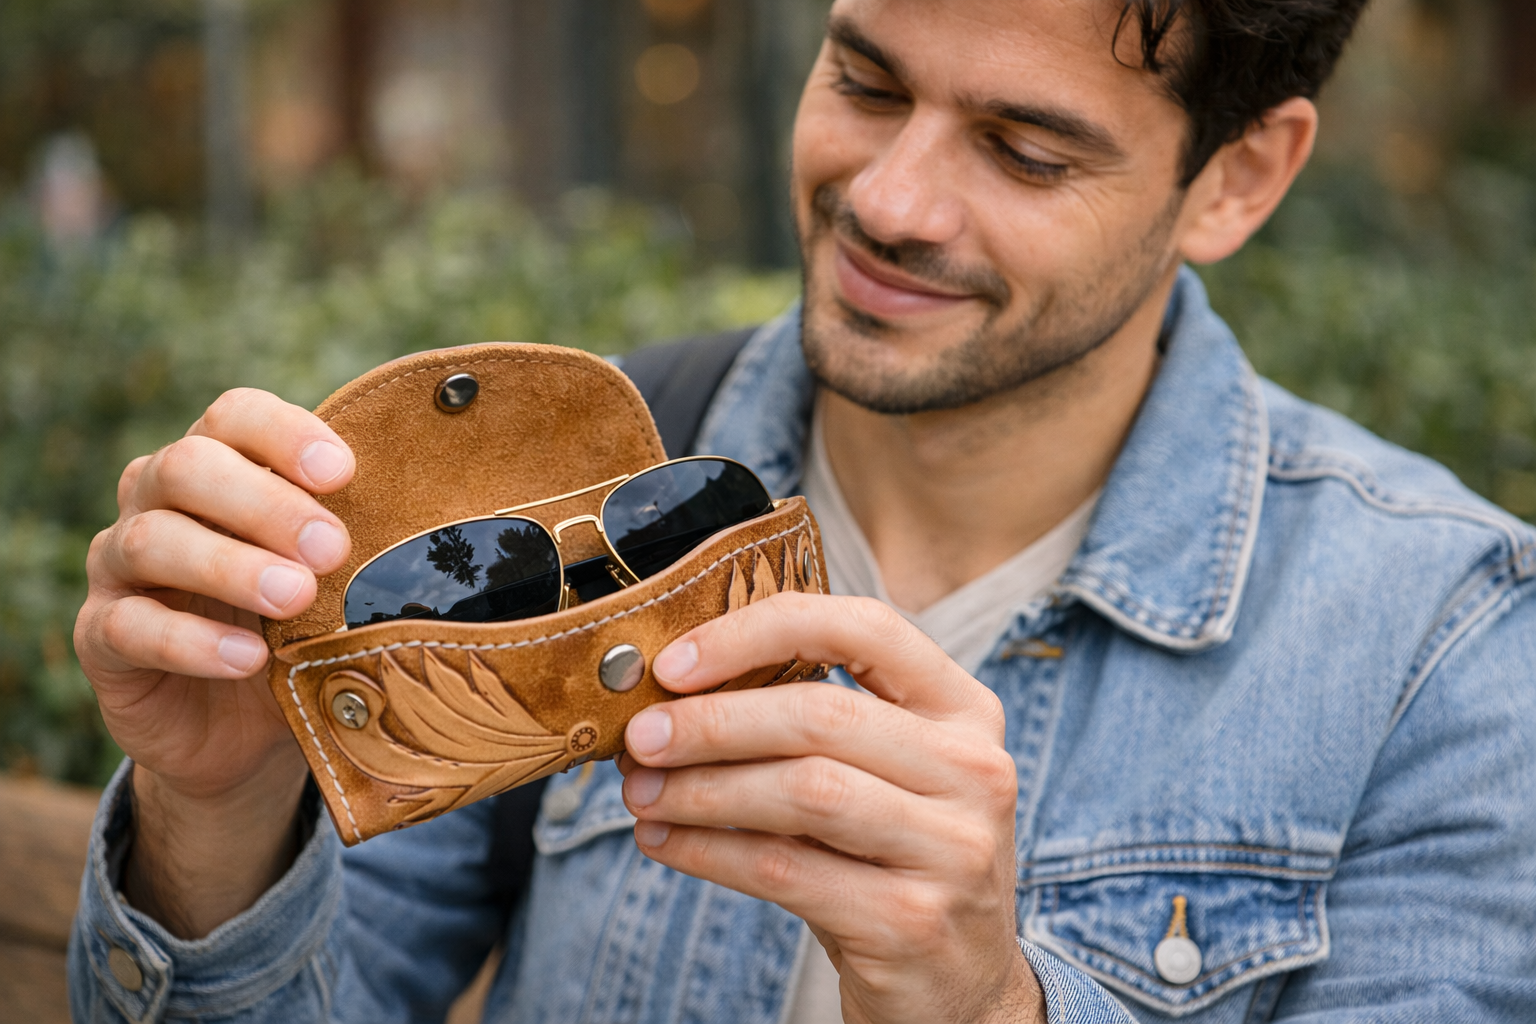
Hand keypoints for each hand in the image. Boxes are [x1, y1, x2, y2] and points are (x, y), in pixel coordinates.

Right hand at [73, 388, 354, 935]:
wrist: (244, 733)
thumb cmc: (303, 631)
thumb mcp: (340, 583)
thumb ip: (367, 543)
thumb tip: (457, 518)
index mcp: (218, 466)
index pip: (234, 416)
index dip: (285, 434)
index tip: (345, 471)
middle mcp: (157, 500)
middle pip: (189, 467)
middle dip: (264, 502)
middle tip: (332, 546)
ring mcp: (119, 567)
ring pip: (153, 541)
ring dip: (231, 566)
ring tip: (296, 597)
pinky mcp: (101, 639)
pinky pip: (129, 627)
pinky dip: (191, 641)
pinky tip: (248, 659)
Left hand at [619, 592, 1042, 1023]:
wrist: (963, 985)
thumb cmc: (897, 858)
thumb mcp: (885, 776)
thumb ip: (814, 726)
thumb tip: (676, 693)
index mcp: (965, 710)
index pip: (865, 629)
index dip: (761, 632)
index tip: (677, 661)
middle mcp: (974, 770)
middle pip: (822, 716)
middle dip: (712, 722)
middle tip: (640, 735)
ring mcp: (952, 849)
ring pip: (802, 791)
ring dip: (702, 789)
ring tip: (642, 792)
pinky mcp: (910, 921)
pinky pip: (784, 870)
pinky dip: (709, 850)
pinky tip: (664, 841)